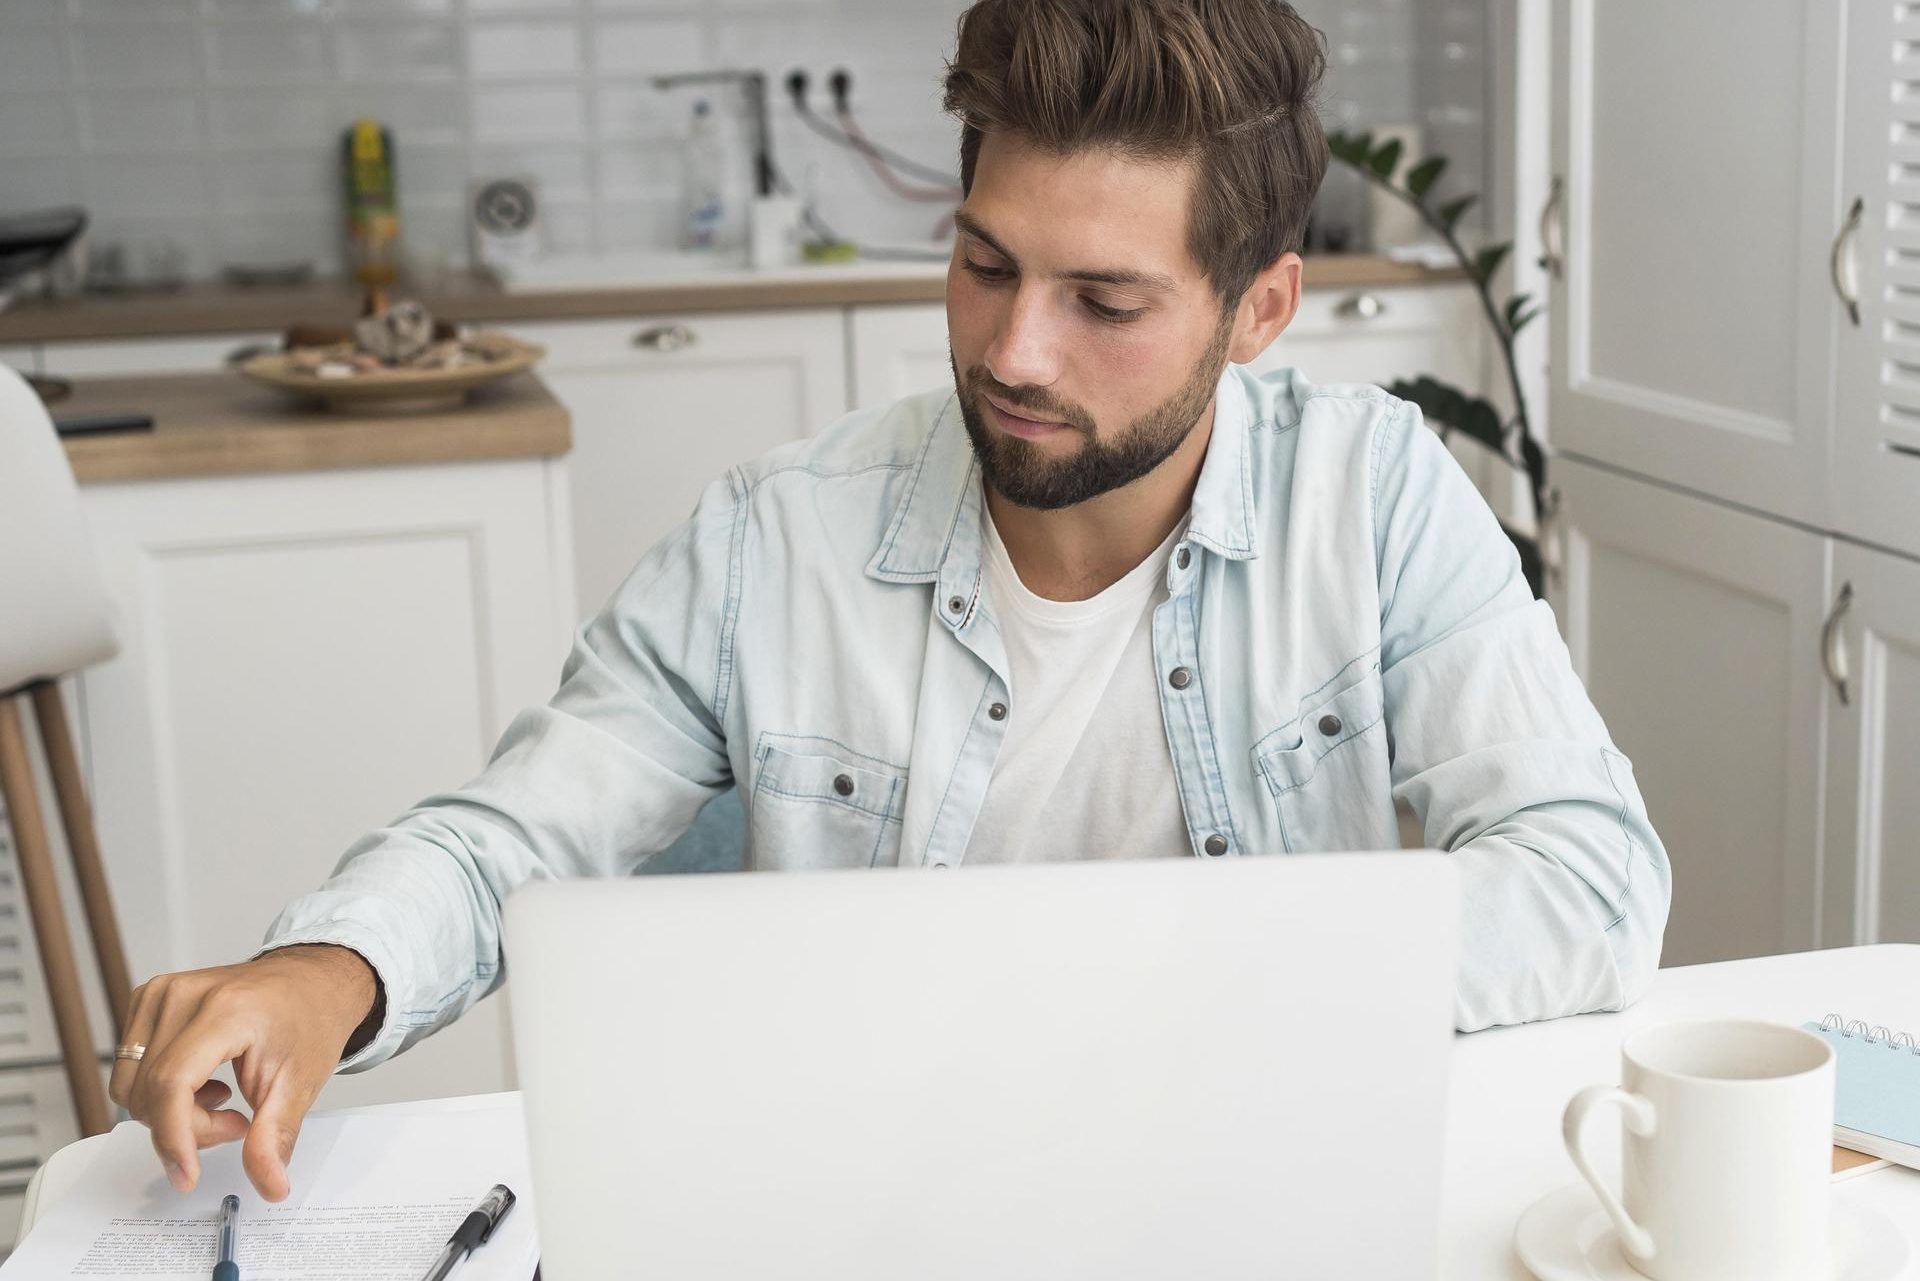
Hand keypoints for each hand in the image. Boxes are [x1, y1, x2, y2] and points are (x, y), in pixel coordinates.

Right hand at [109, 944, 379, 1201]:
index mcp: (226, 1010)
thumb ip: (276, 1136)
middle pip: (151, 1092)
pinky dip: (161, 1092)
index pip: (172, 1082)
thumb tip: (269, 1184)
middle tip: (237, 1125)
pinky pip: (131, 1069)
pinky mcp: (149, 1001)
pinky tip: (204, 1084)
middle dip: (189, 1129)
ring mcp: (161, 993)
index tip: (187, 1175)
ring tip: (224, 1101)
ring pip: (133, 1086)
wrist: (311, 980)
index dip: (175, 1136)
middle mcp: (184, 995)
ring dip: (172, 1113)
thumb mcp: (302, 1082)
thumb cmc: (309, 1020)